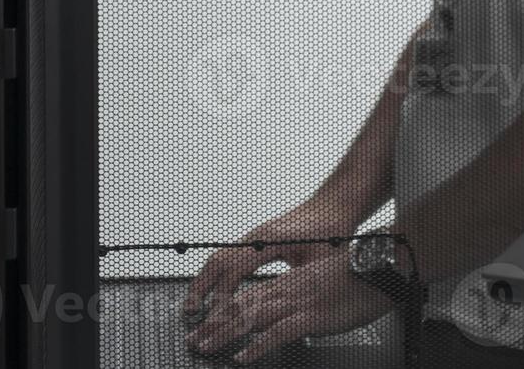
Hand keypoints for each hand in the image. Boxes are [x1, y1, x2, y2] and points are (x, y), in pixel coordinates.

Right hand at [182, 198, 358, 317]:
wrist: (335, 206)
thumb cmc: (331, 231)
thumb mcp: (319, 263)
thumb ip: (299, 284)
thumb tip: (285, 308)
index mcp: (269, 240)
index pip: (235, 269)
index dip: (223, 294)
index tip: (215, 316)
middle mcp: (257, 236)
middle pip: (217, 260)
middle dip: (200, 287)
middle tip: (189, 312)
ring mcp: (254, 236)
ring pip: (219, 256)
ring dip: (204, 280)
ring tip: (193, 303)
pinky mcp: (256, 239)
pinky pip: (228, 255)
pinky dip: (215, 273)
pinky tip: (213, 289)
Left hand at [184, 253, 395, 363]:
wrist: (379, 268)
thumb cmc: (357, 278)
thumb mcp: (323, 286)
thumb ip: (304, 299)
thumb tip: (292, 316)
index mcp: (289, 283)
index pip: (248, 297)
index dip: (223, 311)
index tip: (205, 323)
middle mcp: (287, 290)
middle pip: (242, 307)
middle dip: (214, 324)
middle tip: (193, 338)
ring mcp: (297, 302)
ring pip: (252, 318)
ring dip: (225, 334)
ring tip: (205, 347)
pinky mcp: (311, 316)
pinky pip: (278, 333)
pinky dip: (258, 346)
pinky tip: (244, 357)